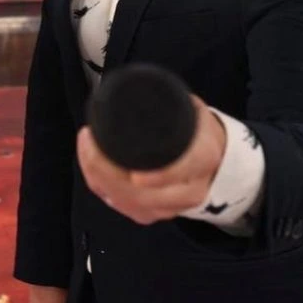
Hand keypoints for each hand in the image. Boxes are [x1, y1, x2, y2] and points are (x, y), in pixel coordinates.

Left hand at [76, 94, 226, 224]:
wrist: (215, 157)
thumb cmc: (195, 128)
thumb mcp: (190, 108)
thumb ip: (169, 101)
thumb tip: (134, 88)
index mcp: (204, 156)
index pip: (185, 168)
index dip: (161, 174)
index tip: (135, 174)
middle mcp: (193, 188)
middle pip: (147, 195)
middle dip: (109, 172)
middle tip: (89, 142)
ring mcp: (174, 206)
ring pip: (132, 204)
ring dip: (101, 179)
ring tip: (87, 149)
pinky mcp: (157, 213)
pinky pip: (124, 207)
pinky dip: (103, 188)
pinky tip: (92, 169)